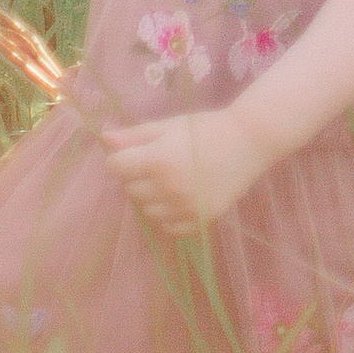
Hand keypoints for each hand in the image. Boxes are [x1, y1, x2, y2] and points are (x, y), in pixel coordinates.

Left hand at [100, 105, 270, 235]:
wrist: (250, 141)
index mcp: (158, 160)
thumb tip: (103, 138)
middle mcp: (167, 188)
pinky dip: (168, 216)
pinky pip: (168, 227)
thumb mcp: (171, 125)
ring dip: (152, 197)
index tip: (139, 152)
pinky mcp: (198, 221)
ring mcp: (183, 208)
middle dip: (138, 177)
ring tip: (172, 180)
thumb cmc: (208, 127)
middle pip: (130, 190)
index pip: (116, 167)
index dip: (124, 158)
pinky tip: (181, 197)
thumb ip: (136, 135)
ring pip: (147, 211)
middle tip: (160, 163)